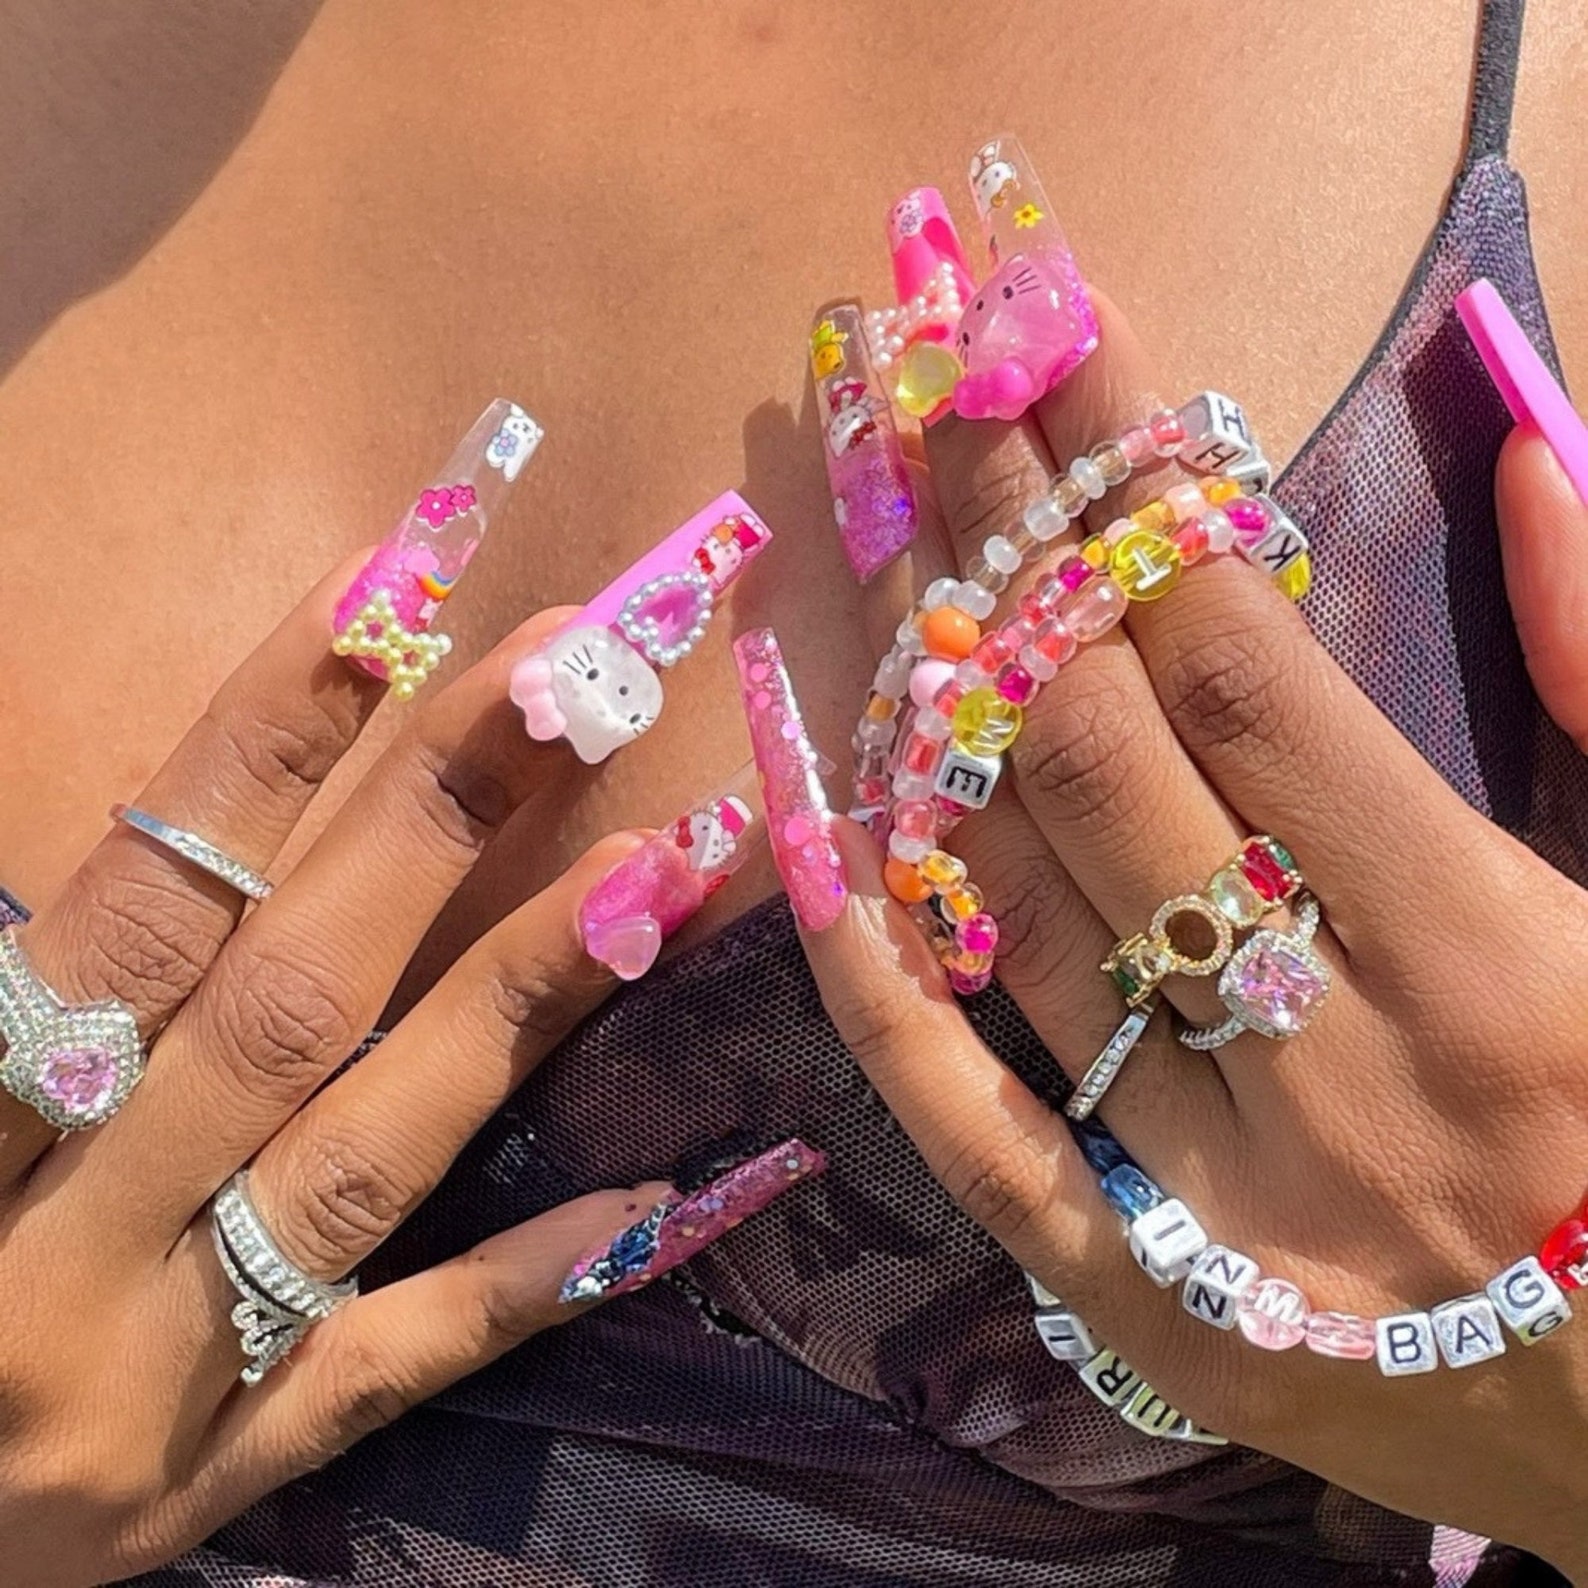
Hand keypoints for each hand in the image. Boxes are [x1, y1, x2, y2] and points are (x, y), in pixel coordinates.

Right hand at [0, 556, 812, 1585]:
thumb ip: (33, 962)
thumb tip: (166, 817)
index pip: (144, 896)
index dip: (269, 735)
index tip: (396, 588)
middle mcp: (60, 1251)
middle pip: (289, 998)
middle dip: (439, 819)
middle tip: (578, 675)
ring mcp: (159, 1378)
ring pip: (371, 1161)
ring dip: (522, 1004)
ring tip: (663, 869)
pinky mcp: (225, 1477)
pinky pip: (395, 1372)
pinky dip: (526, 1280)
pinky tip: (666, 1192)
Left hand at [796, 291, 1587, 1576]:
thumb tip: (1527, 456)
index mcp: (1496, 963)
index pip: (1247, 669)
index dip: (1125, 492)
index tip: (1036, 343)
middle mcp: (1328, 1069)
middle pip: (1101, 755)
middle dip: (998, 549)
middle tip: (911, 392)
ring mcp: (1205, 1193)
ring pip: (1008, 909)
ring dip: (916, 709)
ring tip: (847, 539)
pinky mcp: (1127, 1291)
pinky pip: (959, 1111)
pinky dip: (867, 964)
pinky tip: (793, 817)